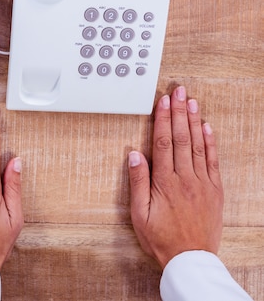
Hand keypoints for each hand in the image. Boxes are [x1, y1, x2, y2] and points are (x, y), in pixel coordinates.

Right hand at [129, 86, 223, 268]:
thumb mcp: (139, 214)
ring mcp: (202, 183)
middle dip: (179, 112)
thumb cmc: (161, 238)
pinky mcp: (214, 190)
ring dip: (194, 121)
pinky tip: (207, 128)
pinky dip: (210, 143)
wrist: (190, 259)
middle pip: (181, 138)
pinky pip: (213, 161)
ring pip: (198, 146)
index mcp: (165, 183)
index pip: (163, 143)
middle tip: (178, 91)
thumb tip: (135, 156)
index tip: (162, 102)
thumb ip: (138, 183)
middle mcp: (186, 179)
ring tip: (191, 101)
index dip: (162, 119)